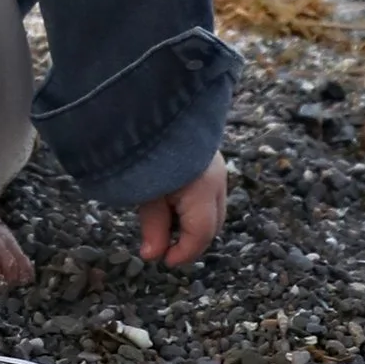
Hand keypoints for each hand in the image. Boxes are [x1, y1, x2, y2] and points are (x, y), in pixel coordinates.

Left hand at [136, 153, 227, 267]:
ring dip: (192, 222)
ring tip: (164, 222)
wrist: (157, 102)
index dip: (183, 253)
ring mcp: (217, 169)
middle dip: (191, 240)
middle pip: (212, 224)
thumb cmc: (148, 149)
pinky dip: (194, 205)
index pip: (201, 235)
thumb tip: (154, 257)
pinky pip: (209, 193)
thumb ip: (153, 224)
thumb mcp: (146, 190)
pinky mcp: (210, 159)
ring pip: (212, 210)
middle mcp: (218, 181)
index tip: (162, 261)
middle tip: (163, 245)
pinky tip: (172, 201)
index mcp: (203, 191)